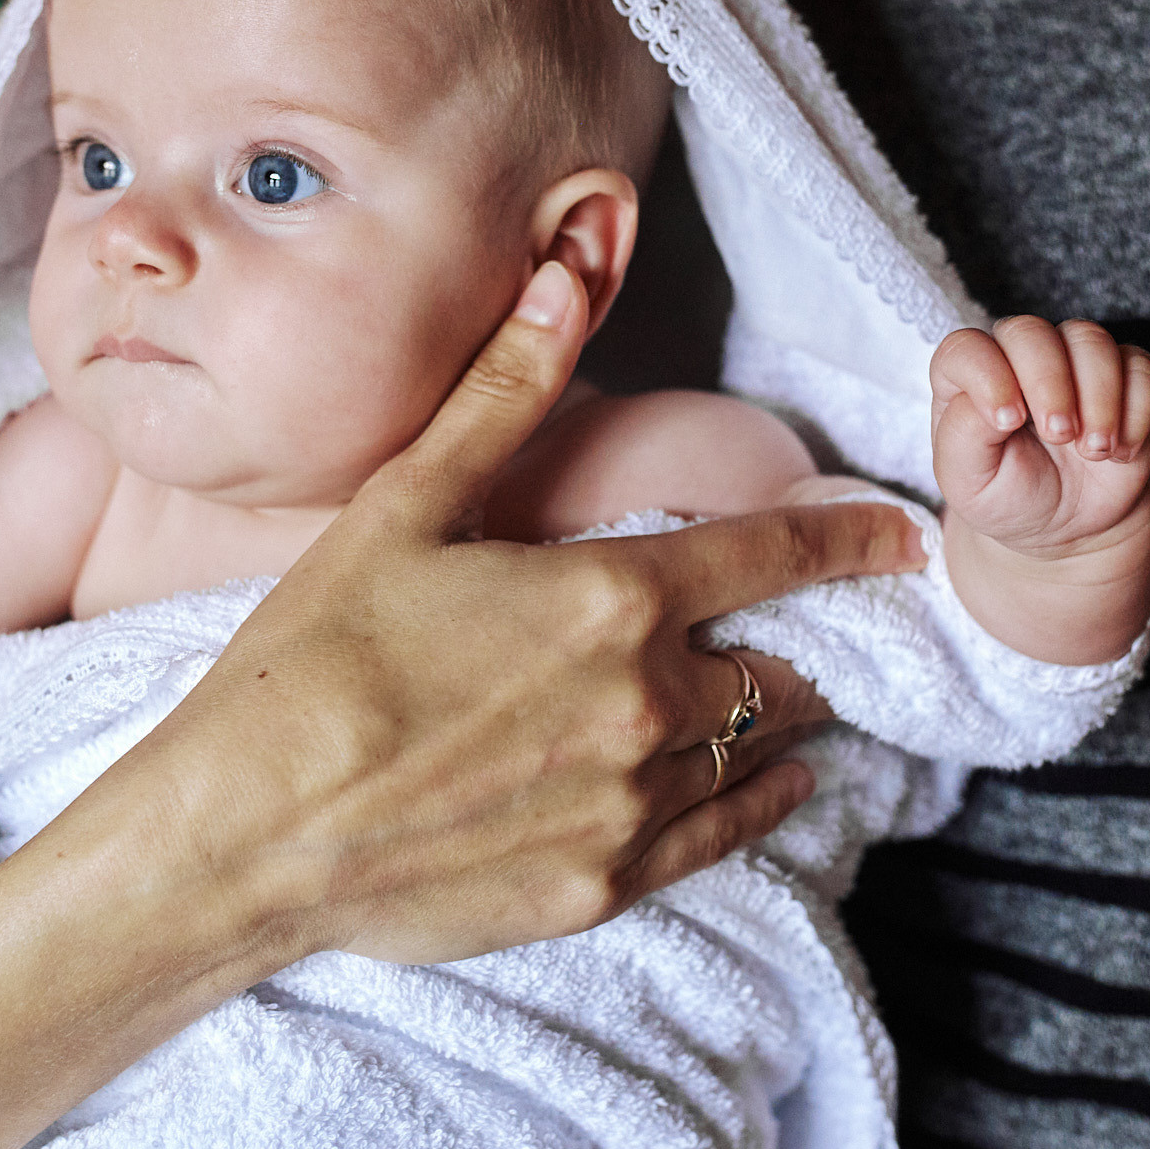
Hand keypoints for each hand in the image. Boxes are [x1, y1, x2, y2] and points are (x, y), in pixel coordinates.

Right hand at [105, 261, 923, 980]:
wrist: (249, 831)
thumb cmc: (314, 655)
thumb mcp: (406, 504)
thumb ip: (510, 390)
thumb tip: (571, 263)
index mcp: (610, 596)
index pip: (776, 553)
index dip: (851, 539)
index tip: (900, 538)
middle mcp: (645, 703)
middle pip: (784, 666)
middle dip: (814, 643)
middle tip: (832, 632)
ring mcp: (629, 803)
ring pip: (759, 752)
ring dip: (789, 722)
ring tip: (803, 704)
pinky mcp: (602, 885)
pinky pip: (725, 838)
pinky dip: (767, 804)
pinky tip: (786, 788)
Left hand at [931, 316, 1149, 558]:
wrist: (1065, 527)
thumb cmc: (1008, 497)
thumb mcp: (968, 483)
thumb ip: (964, 434)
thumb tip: (996, 399)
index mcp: (967, 379)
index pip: (965, 348)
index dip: (986, 376)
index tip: (1007, 422)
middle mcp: (1017, 359)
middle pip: (1031, 333)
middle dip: (1049, 383)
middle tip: (1058, 435)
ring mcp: (1072, 362)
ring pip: (1091, 340)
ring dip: (1098, 397)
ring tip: (1092, 450)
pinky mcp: (1123, 378)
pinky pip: (1140, 368)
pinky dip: (1136, 411)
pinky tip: (1120, 451)